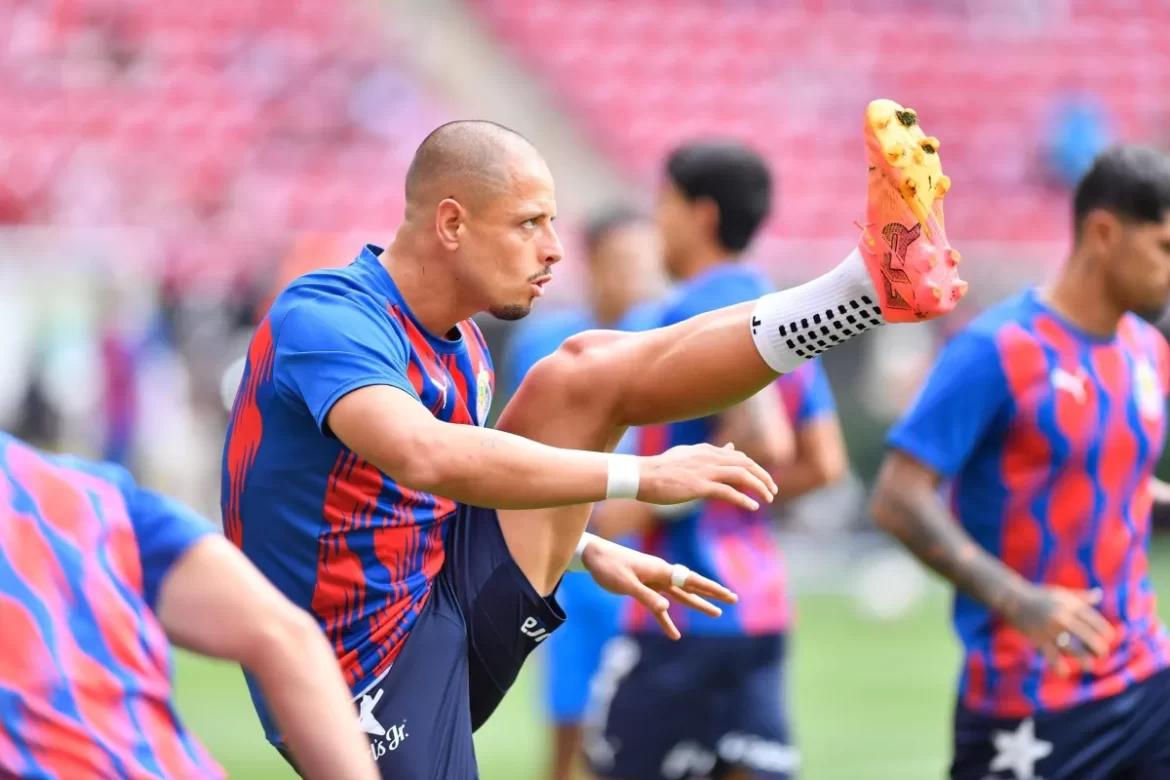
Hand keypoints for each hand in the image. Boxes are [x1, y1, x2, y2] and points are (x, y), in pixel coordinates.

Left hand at [580, 535, 737, 639]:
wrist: (593, 556)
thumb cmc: (608, 566)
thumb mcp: (625, 583)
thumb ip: (646, 596)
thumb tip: (666, 609)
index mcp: (660, 570)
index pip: (691, 580)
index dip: (710, 588)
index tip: (728, 594)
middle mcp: (661, 575)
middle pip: (691, 586)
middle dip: (712, 593)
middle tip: (732, 599)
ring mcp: (653, 582)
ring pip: (680, 596)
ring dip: (696, 605)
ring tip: (715, 613)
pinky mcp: (643, 588)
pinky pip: (659, 607)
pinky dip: (666, 620)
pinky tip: (674, 635)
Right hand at [638, 443, 776, 511]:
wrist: (640, 475)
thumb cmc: (659, 469)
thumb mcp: (687, 455)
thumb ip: (709, 453)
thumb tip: (730, 448)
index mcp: (706, 451)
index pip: (739, 456)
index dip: (754, 468)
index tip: (762, 480)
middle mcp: (709, 457)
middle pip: (746, 463)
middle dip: (763, 477)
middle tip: (773, 491)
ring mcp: (705, 471)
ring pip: (742, 475)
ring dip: (759, 487)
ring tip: (769, 498)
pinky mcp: (699, 486)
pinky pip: (728, 492)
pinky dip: (743, 499)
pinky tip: (753, 507)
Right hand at [1000, 584, 1115, 676]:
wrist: (1012, 598)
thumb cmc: (1039, 596)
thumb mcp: (1061, 593)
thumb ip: (1081, 596)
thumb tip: (1098, 594)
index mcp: (1070, 605)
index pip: (1095, 620)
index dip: (1106, 632)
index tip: (1109, 639)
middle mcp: (1062, 616)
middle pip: (1087, 635)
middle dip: (1098, 648)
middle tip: (1102, 654)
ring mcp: (1050, 629)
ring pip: (1072, 648)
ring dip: (1083, 659)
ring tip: (1088, 666)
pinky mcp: (1039, 638)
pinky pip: (1051, 655)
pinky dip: (1057, 666)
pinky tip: (1064, 673)